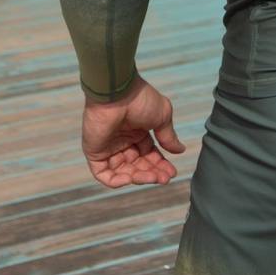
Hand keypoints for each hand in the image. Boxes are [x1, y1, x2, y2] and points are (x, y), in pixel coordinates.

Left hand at [80, 72, 186, 187]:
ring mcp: (109, 147)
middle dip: (152, 173)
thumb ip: (168, 136)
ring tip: (152, 178)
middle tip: (164, 178)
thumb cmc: (140, 100)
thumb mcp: (162, 116)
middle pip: (138, 165)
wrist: (116, 93)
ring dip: (139, 177)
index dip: (160, 164)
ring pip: (124, 172)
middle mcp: (124, 140)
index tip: (172, 173)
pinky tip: (131, 178)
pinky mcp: (95, 153)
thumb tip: (180, 150)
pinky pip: (104, 174)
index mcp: (138, 131)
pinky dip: (117, 181)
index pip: (149, 154)